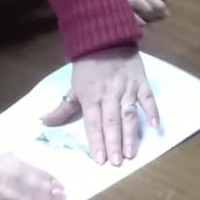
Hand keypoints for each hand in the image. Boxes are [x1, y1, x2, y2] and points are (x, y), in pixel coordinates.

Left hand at [41, 48, 160, 165]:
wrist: (104, 37)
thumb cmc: (87, 66)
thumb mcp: (73, 86)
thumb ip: (62, 108)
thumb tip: (44, 122)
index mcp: (90, 97)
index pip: (93, 124)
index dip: (96, 142)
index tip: (100, 160)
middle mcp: (109, 95)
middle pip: (111, 122)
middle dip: (114, 143)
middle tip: (117, 162)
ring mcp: (127, 88)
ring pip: (128, 114)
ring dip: (131, 134)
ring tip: (132, 153)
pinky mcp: (141, 81)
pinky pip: (148, 98)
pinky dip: (152, 111)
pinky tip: (155, 126)